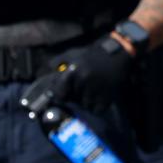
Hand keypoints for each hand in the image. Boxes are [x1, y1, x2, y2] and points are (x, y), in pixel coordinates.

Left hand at [20, 34, 134, 116]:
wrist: (119, 51)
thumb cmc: (94, 53)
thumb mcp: (73, 53)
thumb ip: (57, 62)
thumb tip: (44, 72)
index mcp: (73, 71)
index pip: (60, 94)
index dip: (62, 95)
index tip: (64, 96)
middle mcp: (83, 81)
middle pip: (73, 100)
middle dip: (77, 96)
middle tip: (84, 87)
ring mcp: (95, 89)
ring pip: (85, 106)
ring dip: (88, 101)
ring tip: (94, 90)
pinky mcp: (107, 96)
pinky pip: (96, 110)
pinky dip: (98, 106)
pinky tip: (101, 96)